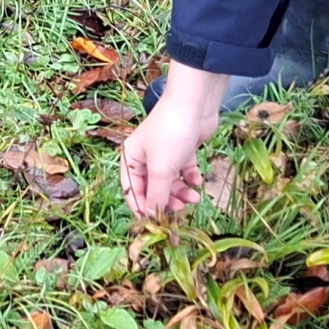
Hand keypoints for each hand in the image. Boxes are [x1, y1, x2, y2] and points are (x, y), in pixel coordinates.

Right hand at [120, 64, 226, 218]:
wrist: (194, 104)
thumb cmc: (170, 134)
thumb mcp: (161, 169)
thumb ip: (156, 196)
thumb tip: (152, 218)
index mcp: (131, 157)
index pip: (132, 190)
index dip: (143, 208)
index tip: (156, 224)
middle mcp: (145, 156)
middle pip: (153, 187)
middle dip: (167, 200)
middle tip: (181, 211)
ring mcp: (165, 152)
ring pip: (170, 181)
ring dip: (182, 192)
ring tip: (195, 197)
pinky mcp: (182, 149)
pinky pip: (184, 171)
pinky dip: (190, 177)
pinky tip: (198, 179)